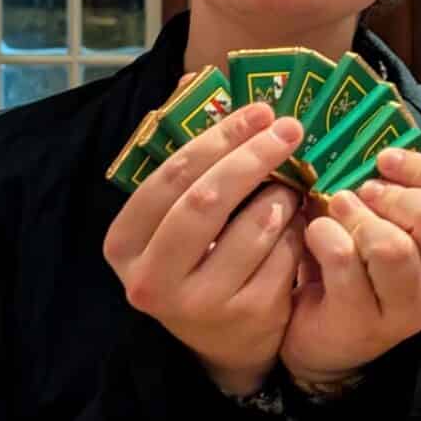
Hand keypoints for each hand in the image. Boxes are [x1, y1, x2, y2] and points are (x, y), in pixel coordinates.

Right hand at [103, 102, 305, 396]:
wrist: (224, 342)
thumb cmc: (197, 257)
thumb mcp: (176, 213)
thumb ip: (185, 153)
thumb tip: (194, 79)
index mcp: (123, 244)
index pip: (168, 177)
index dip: (217, 138)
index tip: (259, 110)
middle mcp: (150, 279)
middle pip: (206, 199)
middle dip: (253, 155)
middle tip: (290, 128)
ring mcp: (197, 304)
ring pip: (251, 227)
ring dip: (281, 195)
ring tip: (292, 184)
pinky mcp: (244, 318)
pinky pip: (281, 256)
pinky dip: (296, 230)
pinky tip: (297, 223)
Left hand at [280, 149, 420, 394]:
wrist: (319, 336)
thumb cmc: (350, 261)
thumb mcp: (379, 218)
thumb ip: (387, 183)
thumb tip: (368, 130)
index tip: (383, 161)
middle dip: (393, 195)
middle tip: (360, 193)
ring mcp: (409, 309)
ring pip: (395, 247)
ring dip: (356, 217)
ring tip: (335, 211)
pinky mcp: (366, 324)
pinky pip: (346, 263)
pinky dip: (324, 236)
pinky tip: (315, 235)